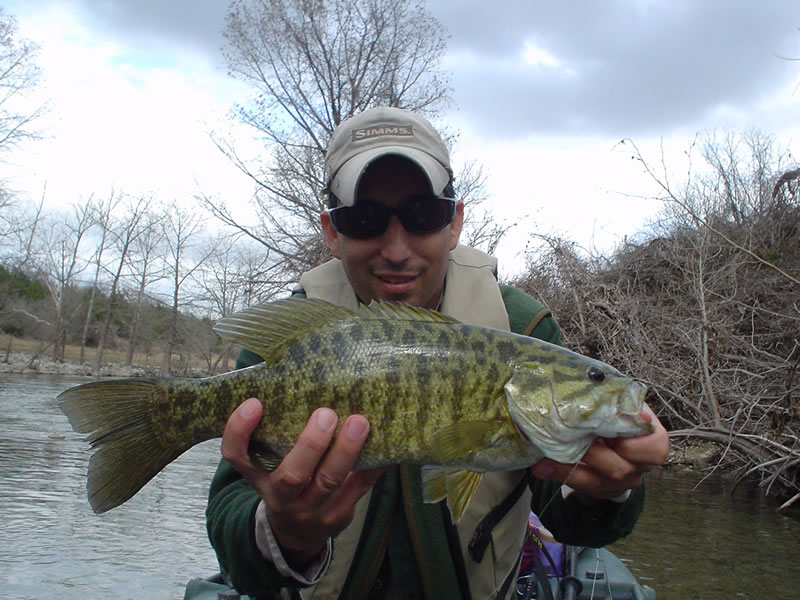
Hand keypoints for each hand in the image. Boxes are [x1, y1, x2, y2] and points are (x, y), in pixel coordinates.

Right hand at [220, 398, 385, 567]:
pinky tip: (389, 443)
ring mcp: (310, 509)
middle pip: (291, 475)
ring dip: (345, 451)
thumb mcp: (270, 462)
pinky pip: (360, 487)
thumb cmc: (284, 479)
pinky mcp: (339, 514)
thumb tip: (295, 374)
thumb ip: (277, 431)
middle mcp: (279, 495)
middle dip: (311, 444)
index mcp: (257, 475)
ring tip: (360, 422)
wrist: (295, 533)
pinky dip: (375, 463)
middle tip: (325, 414)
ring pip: (328, 482)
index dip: (240, 430)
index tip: (255, 402)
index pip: (237, 455)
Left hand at [530, 403, 668, 500]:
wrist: (604, 433)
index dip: (632, 443)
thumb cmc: (610, 410)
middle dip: (592, 454)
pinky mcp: (602, 489)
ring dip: (568, 468)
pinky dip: (559, 474)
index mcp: (650, 437)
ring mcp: (623, 480)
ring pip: (598, 482)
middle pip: (622, 468)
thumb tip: (594, 380)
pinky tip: (541, 466)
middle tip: (568, 437)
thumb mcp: (614, 399)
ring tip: (544, 456)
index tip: (606, 429)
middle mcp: (640, 463)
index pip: (655, 448)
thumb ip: (610, 395)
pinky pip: (581, 487)